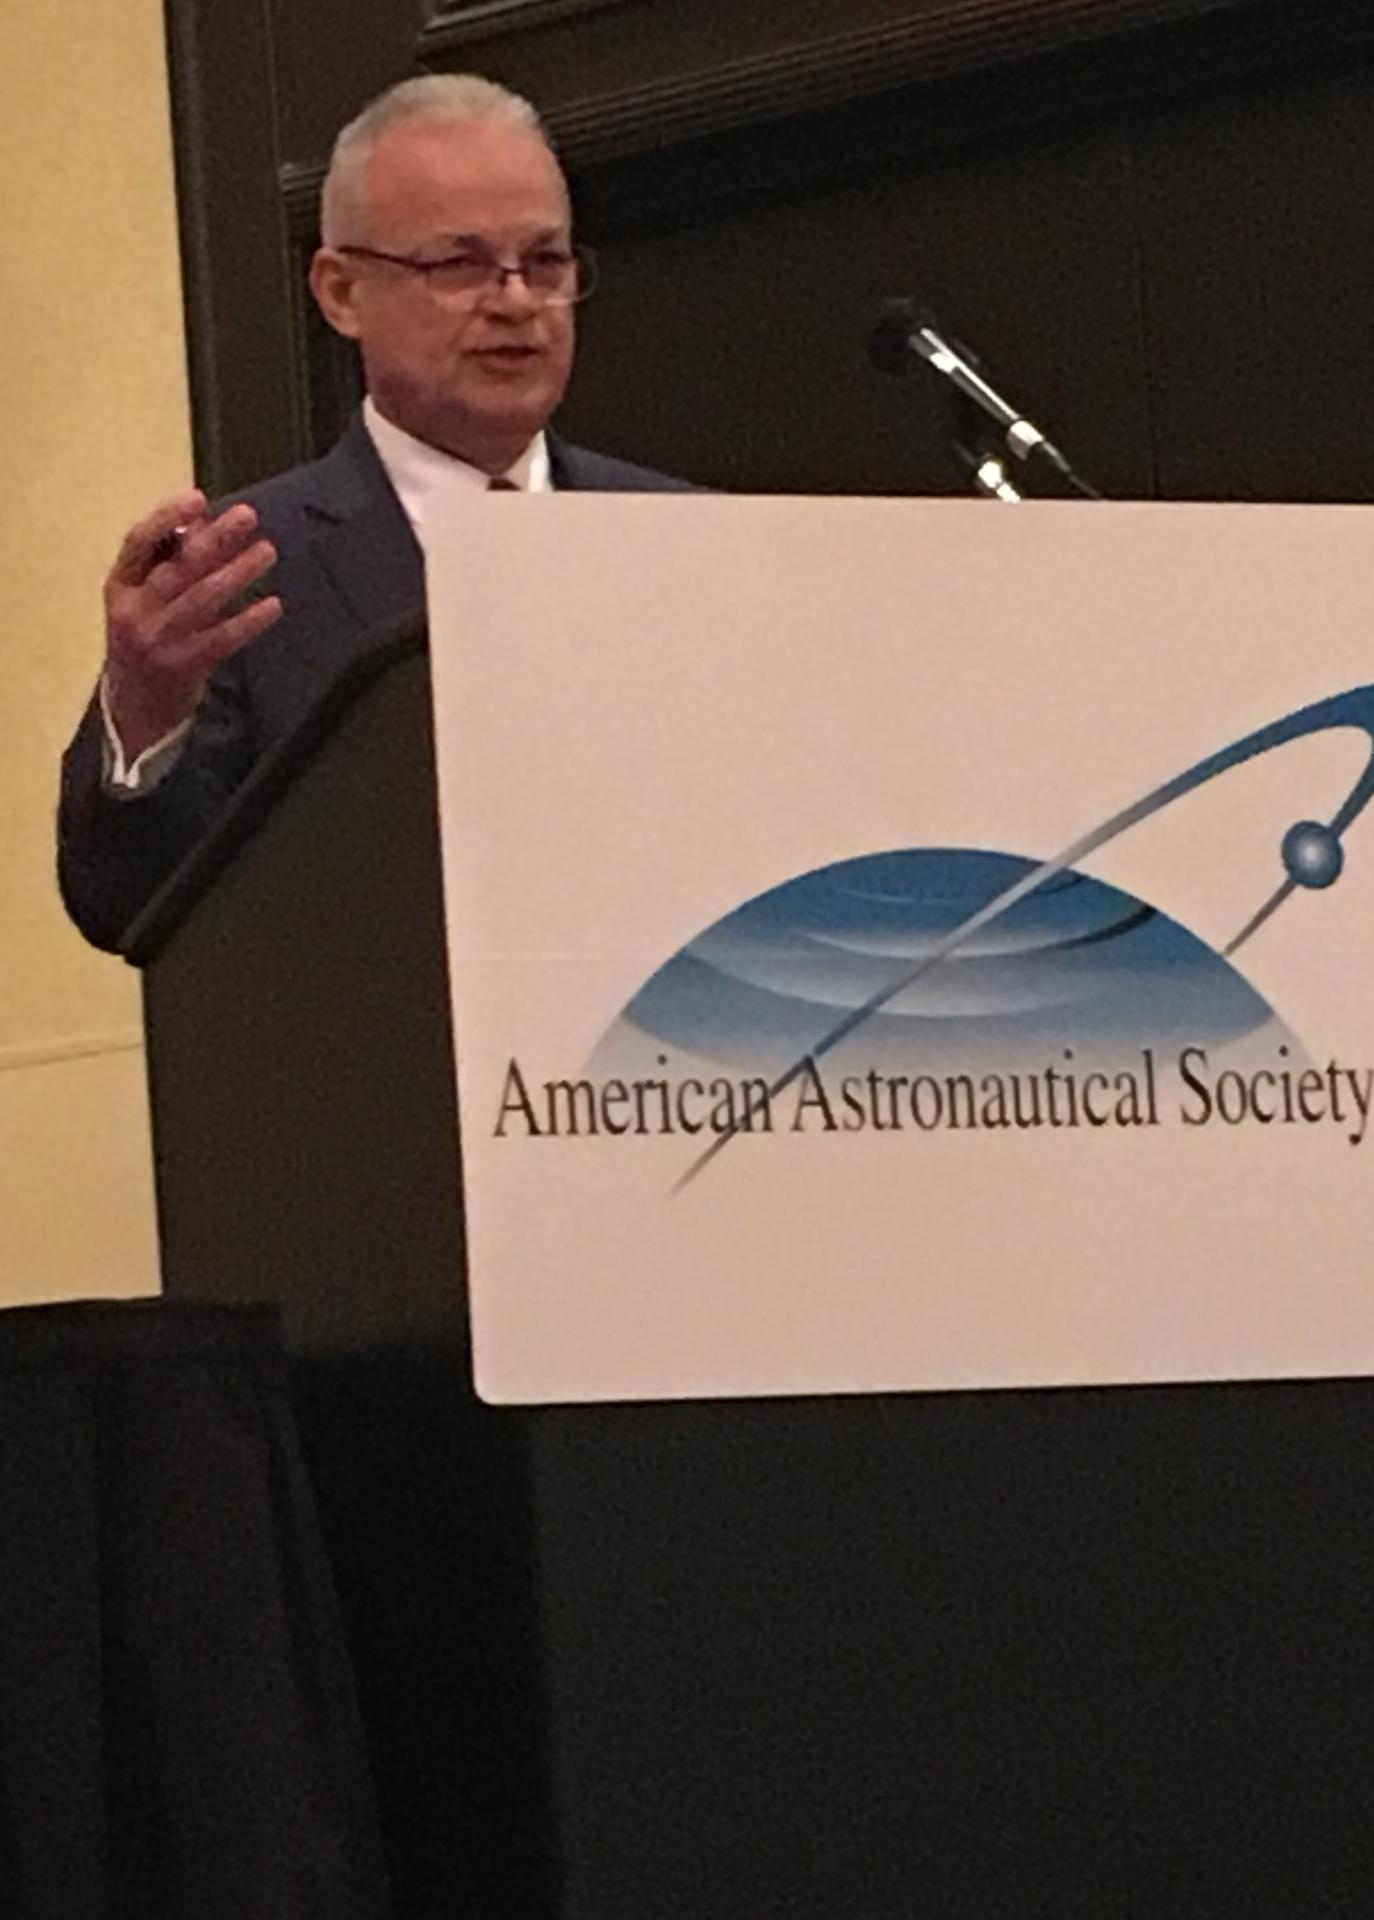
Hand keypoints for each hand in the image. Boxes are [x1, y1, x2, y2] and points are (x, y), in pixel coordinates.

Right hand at [103, 488, 282, 759]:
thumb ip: (168, 559)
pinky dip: (250, 621)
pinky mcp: (186, 666)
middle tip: (249, 515)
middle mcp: (136, 610)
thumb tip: (204, 519)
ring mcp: (160, 640)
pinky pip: (223, 638)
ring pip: (203, 599)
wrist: (137, 704)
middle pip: (178, 567)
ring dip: (239, 572)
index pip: (138, 542)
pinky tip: (274, 605)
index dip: (166, 518)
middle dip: (215, 539)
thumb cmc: (146, 634)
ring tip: (268, 551)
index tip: (198, 498)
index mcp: (120, 585)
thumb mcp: (143, 597)